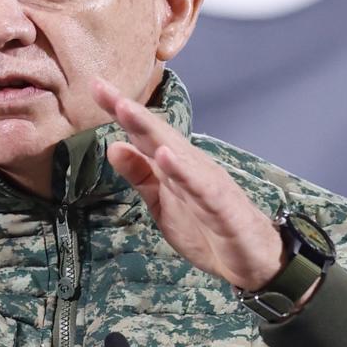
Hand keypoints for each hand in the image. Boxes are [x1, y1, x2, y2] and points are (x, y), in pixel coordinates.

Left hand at [94, 80, 285, 289]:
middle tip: (103, 88)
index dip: (120, 112)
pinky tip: (165, 155)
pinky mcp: (222, 205)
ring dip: (151, 130)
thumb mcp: (162, 203)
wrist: (251, 260)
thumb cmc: (207, 228)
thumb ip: (141, 175)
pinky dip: (182, 170)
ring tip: (125, 110)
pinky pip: (200, 186)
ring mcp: (207, 183)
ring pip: (176, 152)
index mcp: (174, 166)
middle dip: (131, 112)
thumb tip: (112, 146)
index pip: (144, 134)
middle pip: (158, 134)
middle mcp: (191, 166)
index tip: (94, 86)